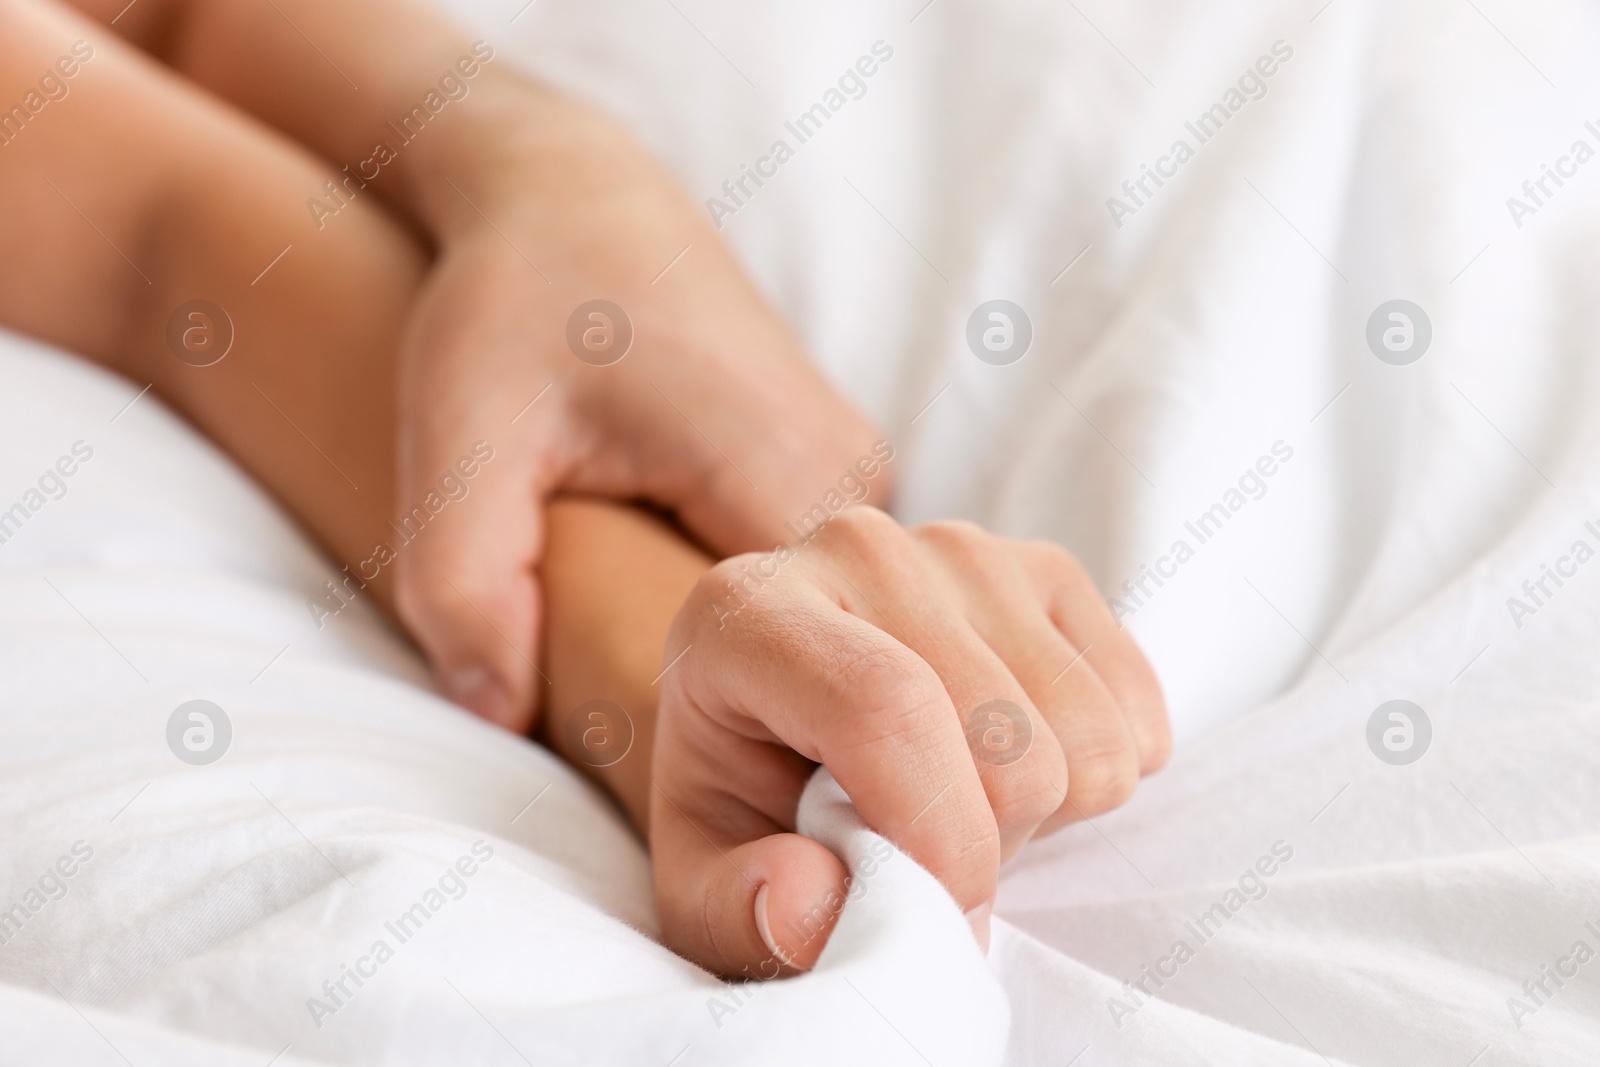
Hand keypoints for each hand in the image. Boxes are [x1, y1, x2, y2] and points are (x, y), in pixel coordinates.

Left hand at [390, 83, 886, 732]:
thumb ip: (467, 587)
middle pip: (853, 656)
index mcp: (790, 476)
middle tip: (670, 752)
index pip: (835, 674)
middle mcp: (859, 480)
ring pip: (846, 625)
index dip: (762, 749)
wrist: (570, 189)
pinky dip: (777, 624)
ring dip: (776, 670)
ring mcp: (859, 472)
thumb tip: (502, 719)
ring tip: (691, 706)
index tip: (683, 784)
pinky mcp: (832, 466)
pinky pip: (831, 586)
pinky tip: (706, 641)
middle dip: (773, 718)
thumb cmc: (517, 294)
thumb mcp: (464, 435)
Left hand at [649, 506, 1168, 976]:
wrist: (788, 725)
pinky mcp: (1043, 567)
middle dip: (987, 846)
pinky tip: (1013, 760)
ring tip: (956, 801)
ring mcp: (962, 548)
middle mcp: (856, 552)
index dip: (939, 835)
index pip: (882, 705)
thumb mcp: (703, 889)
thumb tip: (811, 902)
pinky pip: (1134, 711)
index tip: (946, 919)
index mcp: (749, 615)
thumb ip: (740, 910)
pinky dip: (1096, 773)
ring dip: (1043, 814)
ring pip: (1085, 735)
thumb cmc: (744, 809)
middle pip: (1004, 738)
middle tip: (919, 851)